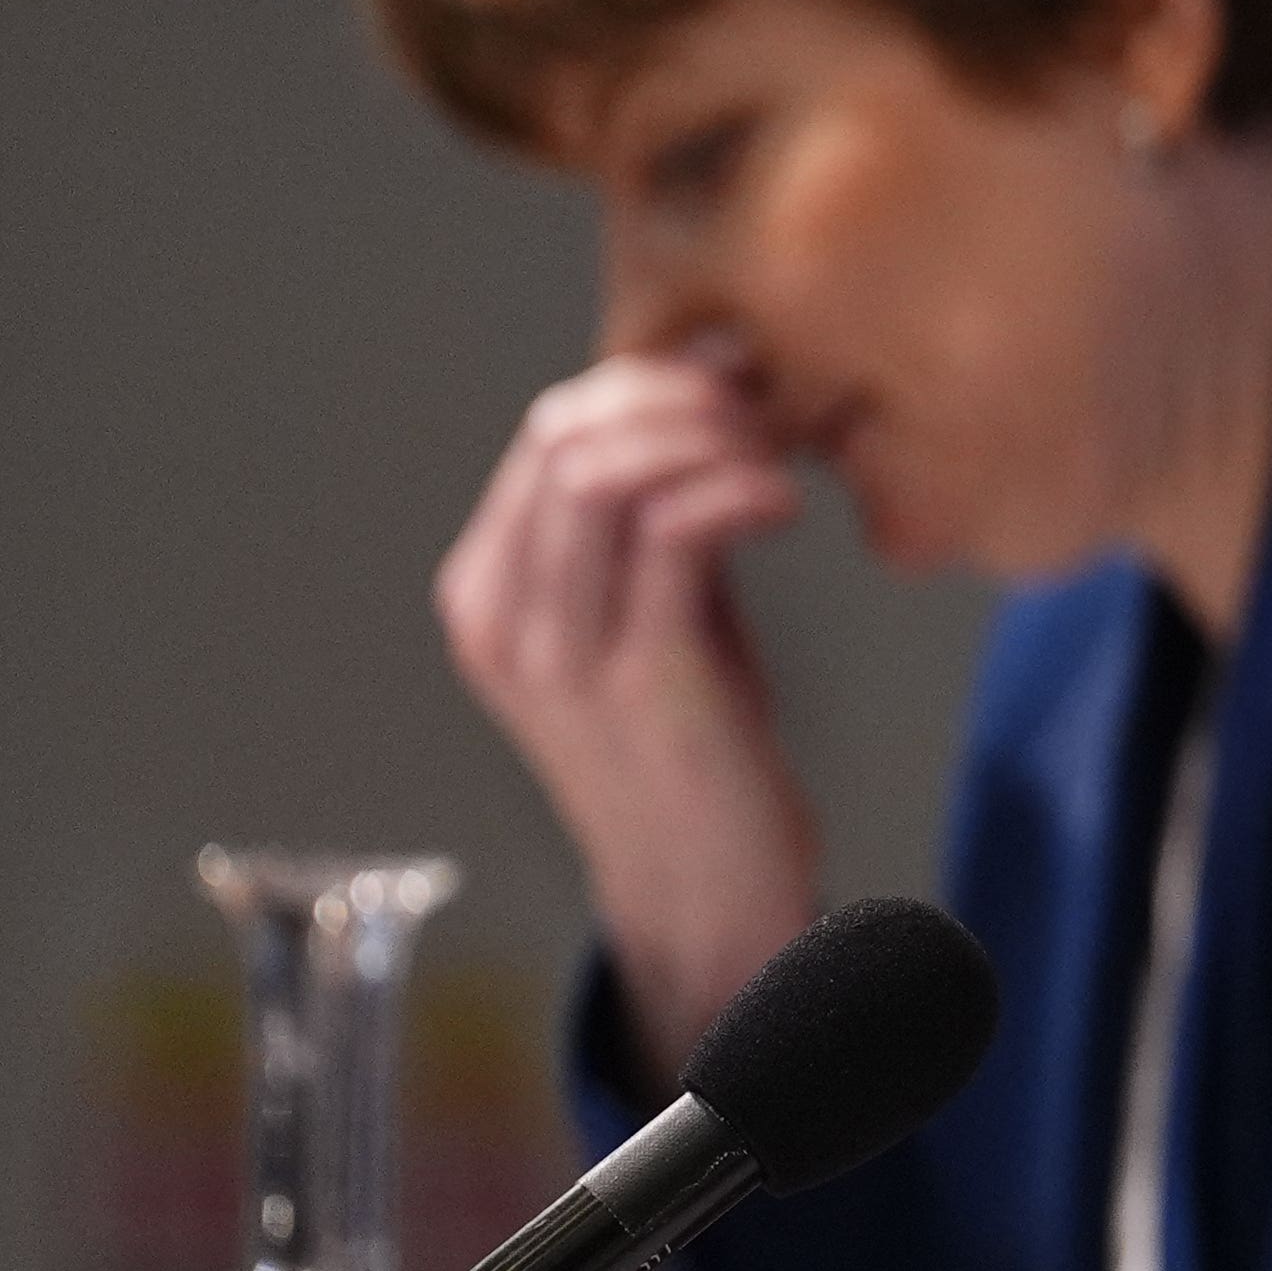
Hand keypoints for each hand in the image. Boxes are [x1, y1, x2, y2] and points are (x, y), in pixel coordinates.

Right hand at [434, 348, 820, 1068]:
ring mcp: (559, 651)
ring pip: (605, 470)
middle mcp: (501, 617)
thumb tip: (706, 385)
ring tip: (775, 454)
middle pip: (564, 436)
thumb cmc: (688, 741)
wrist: (701, 889)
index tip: (730, 381)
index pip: (544, 434)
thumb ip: (648, 516)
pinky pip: (675, 529)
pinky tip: (785, 504)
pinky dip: (737, 488)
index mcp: (486, 592)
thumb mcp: (645, 609)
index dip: (642, 386)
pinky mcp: (637, 676)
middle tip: (763, 410)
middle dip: (675, 399)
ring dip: (708, 436)